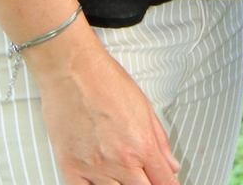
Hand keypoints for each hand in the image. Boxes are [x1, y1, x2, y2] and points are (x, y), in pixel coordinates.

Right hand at [31, 28, 180, 184]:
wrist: (72, 69)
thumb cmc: (105, 80)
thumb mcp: (144, 105)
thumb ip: (160, 139)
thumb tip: (171, 164)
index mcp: (142, 145)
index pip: (164, 182)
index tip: (166, 183)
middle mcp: (120, 162)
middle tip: (143, 177)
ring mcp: (95, 169)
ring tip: (119, 174)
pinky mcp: (71, 168)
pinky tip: (97, 181)